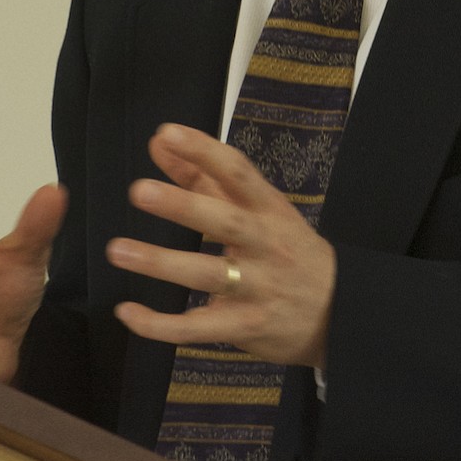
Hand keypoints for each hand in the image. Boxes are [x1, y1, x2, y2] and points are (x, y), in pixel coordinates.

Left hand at [107, 124, 335, 368]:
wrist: (341, 312)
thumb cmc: (289, 252)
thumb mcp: (260, 211)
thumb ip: (205, 177)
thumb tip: (160, 143)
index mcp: (270, 210)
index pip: (239, 173)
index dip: (204, 151)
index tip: (167, 133)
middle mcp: (266, 245)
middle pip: (226, 222)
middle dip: (183, 205)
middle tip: (139, 191)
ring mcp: (258, 288)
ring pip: (208, 274)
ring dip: (162, 262)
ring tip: (118, 249)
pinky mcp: (245, 326)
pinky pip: (198, 328)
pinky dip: (161, 324)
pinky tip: (128, 312)